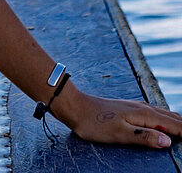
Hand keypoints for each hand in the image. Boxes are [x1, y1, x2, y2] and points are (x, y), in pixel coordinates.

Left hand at [55, 87, 181, 148]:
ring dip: (178, 123)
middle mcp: (143, 107)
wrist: (75, 107)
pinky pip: (156, 113)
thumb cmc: (95, 123)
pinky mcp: (129, 108)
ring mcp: (136, 106)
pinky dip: (167, 119)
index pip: (175, 125)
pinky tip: (165, 125)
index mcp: (144, 114)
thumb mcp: (120, 134)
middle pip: (173, 117)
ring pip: (165, 113)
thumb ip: (144, 137)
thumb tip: (168, 141)